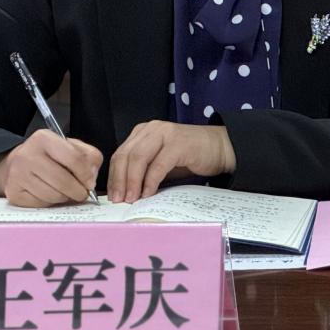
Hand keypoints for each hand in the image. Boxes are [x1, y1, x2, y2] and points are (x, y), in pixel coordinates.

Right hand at [0, 130, 101, 206]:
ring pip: (53, 195)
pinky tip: (50, 194)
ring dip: (65, 197)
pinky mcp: (13, 193)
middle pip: (63, 181)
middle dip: (78, 191)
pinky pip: (42, 204)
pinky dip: (51, 203)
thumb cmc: (49, 156)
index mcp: (43, 138)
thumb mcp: (70, 146)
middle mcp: (27, 154)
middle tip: (82, 193)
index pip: (74, 158)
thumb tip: (91, 177)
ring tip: (65, 191)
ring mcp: (17, 174)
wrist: (17, 163)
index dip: (86, 174)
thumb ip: (88, 156)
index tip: (90, 182)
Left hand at [108, 121, 235, 202]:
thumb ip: (142, 172)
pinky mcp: (178, 143)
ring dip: (132, 181)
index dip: (113, 176)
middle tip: (118, 200)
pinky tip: (148, 194)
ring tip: (131, 199)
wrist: (218, 148)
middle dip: (119, 180)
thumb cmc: (188, 158)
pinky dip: (150, 181)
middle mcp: (151, 129)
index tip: (111, 196)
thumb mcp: (159, 163)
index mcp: (142, 132)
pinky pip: (158, 164)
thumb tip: (123, 193)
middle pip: (125, 155)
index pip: (119, 154)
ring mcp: (164, 134)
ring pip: (138, 158)